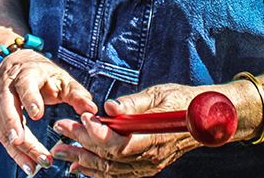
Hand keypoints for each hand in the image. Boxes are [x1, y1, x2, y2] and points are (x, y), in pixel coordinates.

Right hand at [0, 49, 97, 174]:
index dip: (30, 99)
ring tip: (31, 165)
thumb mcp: (61, 79)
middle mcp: (7, 86)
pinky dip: (14, 152)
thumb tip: (91, 110)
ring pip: (2, 125)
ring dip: (16, 147)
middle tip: (23, 143)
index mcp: (26, 74)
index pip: (25, 85)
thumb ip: (76, 94)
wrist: (17, 65)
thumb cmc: (43, 75)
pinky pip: (2, 136)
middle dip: (13, 125)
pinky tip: (27, 164)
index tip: (37, 115)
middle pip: (6, 106)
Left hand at [49, 83, 201, 176]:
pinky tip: (79, 166)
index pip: (119, 143)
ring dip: (82, 159)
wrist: (204, 120)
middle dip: (81, 142)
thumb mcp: (159, 94)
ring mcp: (147, 165)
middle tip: (59, 129)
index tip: (81, 119)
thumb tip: (109, 106)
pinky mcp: (145, 167)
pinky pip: (117, 174)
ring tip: (60, 150)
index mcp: (154, 137)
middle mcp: (149, 157)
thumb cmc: (183, 102)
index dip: (97, 134)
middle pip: (109, 155)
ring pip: (109, 169)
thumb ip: (133, 103)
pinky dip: (96, 171)